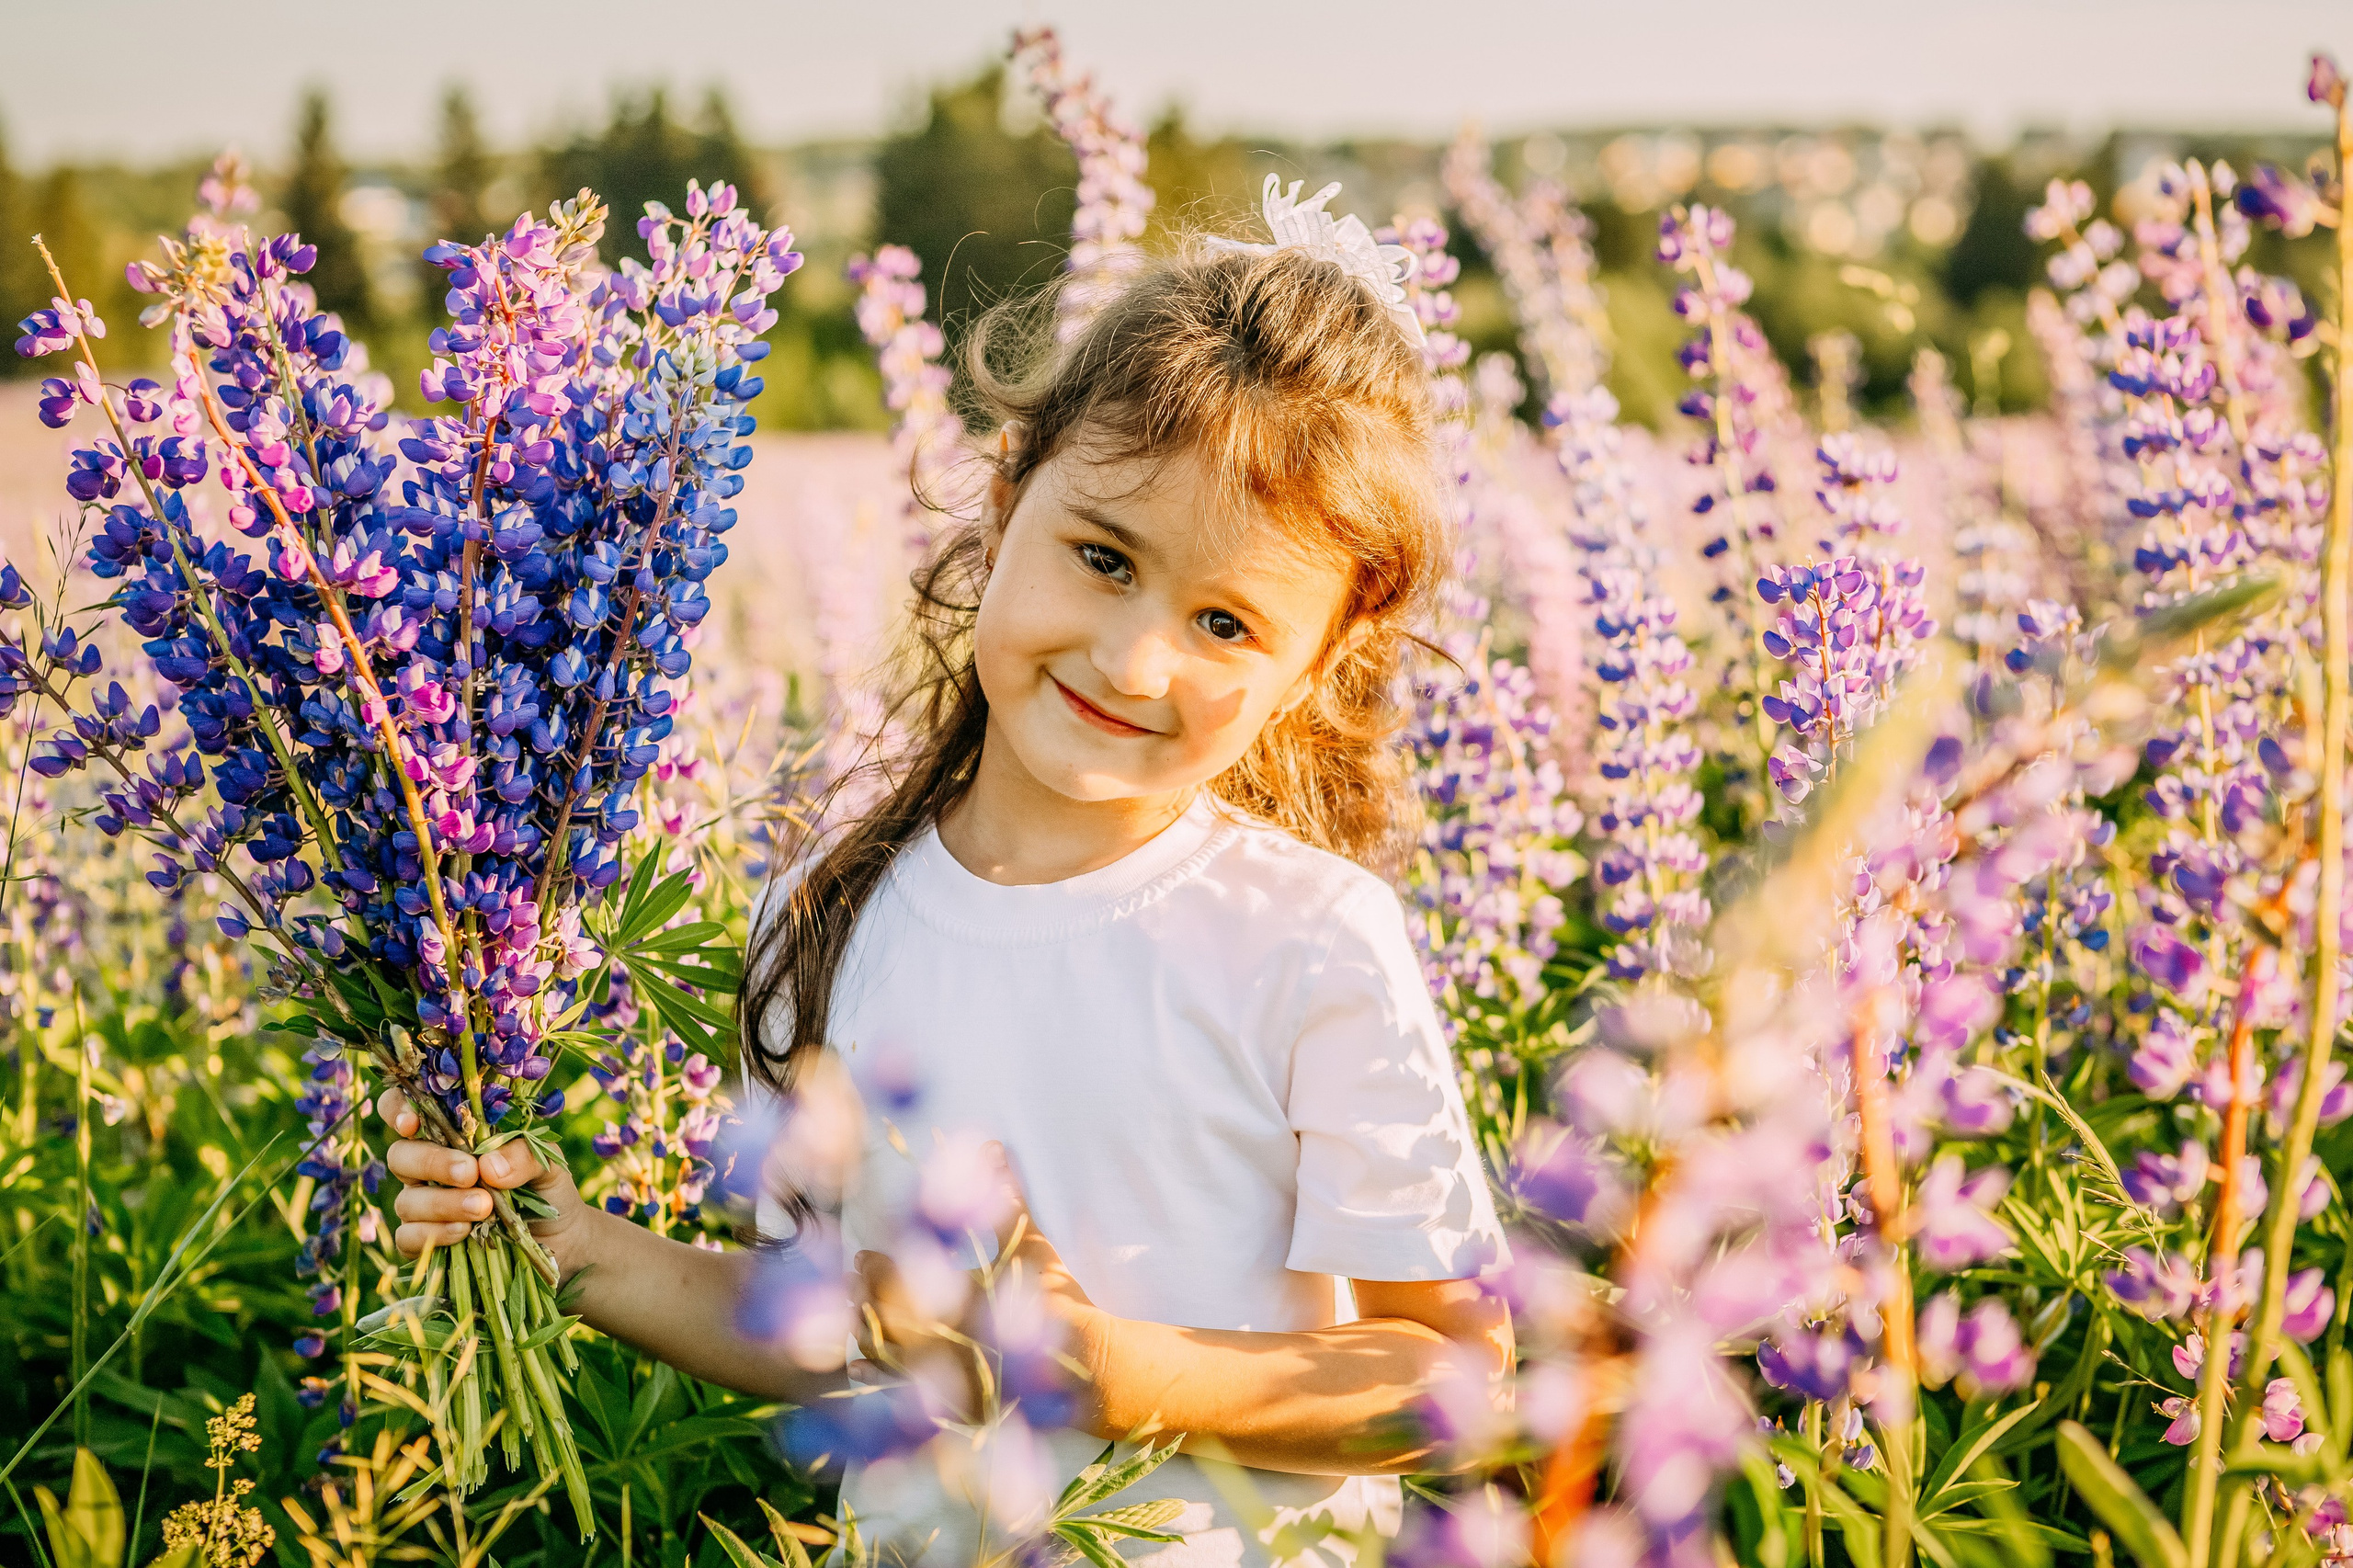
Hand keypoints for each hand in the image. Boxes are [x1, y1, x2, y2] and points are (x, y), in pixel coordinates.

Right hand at [378, 1086, 595, 1279]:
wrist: (562, 1238)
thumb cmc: (547, 1187)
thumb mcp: (547, 1163)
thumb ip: (523, 1154)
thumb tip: (488, 1165)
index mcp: (453, 1135)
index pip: (406, 1110)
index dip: (397, 1110)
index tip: (411, 1123)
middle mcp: (429, 1167)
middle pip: (401, 1155)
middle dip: (432, 1162)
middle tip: (470, 1173)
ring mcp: (423, 1205)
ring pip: (407, 1200)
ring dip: (442, 1203)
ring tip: (483, 1207)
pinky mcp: (425, 1242)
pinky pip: (409, 1237)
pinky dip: (434, 1234)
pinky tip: (463, 1232)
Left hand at [850, 1144, 1112, 1429]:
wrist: (1087, 1365)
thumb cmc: (1058, 1300)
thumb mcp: (1032, 1245)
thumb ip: (1010, 1196)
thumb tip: (991, 1146)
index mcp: (960, 1299)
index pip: (901, 1279)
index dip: (877, 1268)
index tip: (863, 1256)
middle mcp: (946, 1340)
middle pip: (886, 1318)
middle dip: (864, 1297)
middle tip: (850, 1283)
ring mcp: (946, 1376)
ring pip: (889, 1357)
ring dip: (866, 1333)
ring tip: (853, 1315)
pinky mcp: (952, 1403)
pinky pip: (903, 1394)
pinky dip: (878, 1376)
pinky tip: (859, 1363)